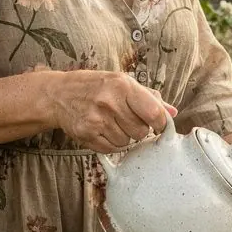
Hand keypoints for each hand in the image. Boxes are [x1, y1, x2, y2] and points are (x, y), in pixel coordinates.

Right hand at [47, 71, 176, 152]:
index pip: (154, 113)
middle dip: (139, 129)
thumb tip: (172, 112)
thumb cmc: (95, 86)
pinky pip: (111, 149)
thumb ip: (149, 97)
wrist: (59, 95)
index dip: (160, 123)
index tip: (158, 124)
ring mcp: (96, 120)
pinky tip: (103, 130)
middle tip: (127, 120)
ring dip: (124, 137)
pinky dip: (111, 144)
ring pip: (127, 143)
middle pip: (141, 132)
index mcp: (122, 86)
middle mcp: (109, 102)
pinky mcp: (86, 135)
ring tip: (112, 123)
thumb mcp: (122, 82)